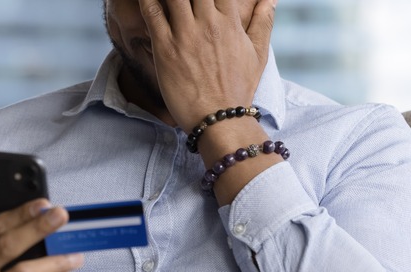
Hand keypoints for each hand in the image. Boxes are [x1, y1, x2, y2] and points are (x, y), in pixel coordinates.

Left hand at [138, 0, 276, 129]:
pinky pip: (151, 14)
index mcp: (230, 21)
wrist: (220, 120)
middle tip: (181, 0)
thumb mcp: (258, 54)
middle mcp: (208, 23)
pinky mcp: (165, 48)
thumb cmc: (238, 90)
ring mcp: (186, 35)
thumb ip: (263, 22)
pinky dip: (146, 1)